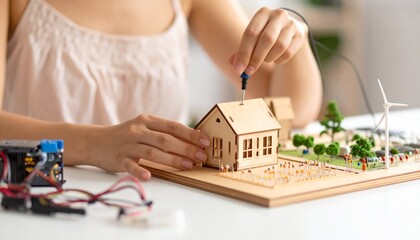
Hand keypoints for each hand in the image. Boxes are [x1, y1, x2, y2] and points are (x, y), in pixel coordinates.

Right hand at [89, 114, 209, 180]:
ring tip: (188, 166)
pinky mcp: (119, 159)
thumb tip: (192, 140)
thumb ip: (163, 132)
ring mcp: (128, 145)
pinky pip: (131, 166)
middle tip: (201, 157)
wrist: (96, 141)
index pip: (173, 126)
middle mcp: (138, 130)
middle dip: (186, 148)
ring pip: (152, 152)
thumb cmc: (127, 136)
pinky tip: (149, 176)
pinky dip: (140, 171)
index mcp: (147, 120)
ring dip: (172, 160)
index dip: (190, 134)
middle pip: (165, 140)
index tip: (205, 141)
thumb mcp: (144, 127)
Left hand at [230, 8, 307, 74]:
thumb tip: (235, 66)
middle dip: (256, 58)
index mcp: (263, 13)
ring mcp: (291, 24)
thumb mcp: (252, 40)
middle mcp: (278, 15)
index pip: (251, 33)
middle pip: (267, 39)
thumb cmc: (264, 37)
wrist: (287, 32)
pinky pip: (288, 52)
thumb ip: (241, 51)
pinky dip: (279, 60)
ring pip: (279, 46)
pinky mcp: (300, 35)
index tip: (238, 69)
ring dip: (269, 58)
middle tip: (249, 72)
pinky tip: (275, 58)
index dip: (243, 53)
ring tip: (265, 60)